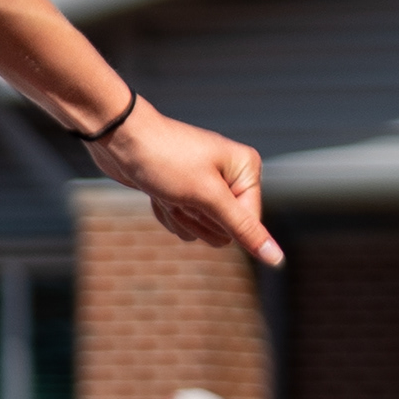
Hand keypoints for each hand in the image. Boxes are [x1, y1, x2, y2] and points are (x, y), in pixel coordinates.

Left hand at [99, 97, 280, 269]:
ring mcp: (206, 184)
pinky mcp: (184, 192)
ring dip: (179, 217)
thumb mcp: (207, 197)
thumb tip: (277, 259)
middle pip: (224, 230)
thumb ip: (243, 229)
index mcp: (247, 169)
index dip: (218, 221)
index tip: (196, 198)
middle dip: (196, 220)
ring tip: (166, 191)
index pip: (247, 223)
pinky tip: (157, 192)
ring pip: (201, 229)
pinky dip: (167, 212)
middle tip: (179, 194)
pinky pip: (183, 222)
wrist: (120, 140)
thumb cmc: (165, 160)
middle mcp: (232, 176)